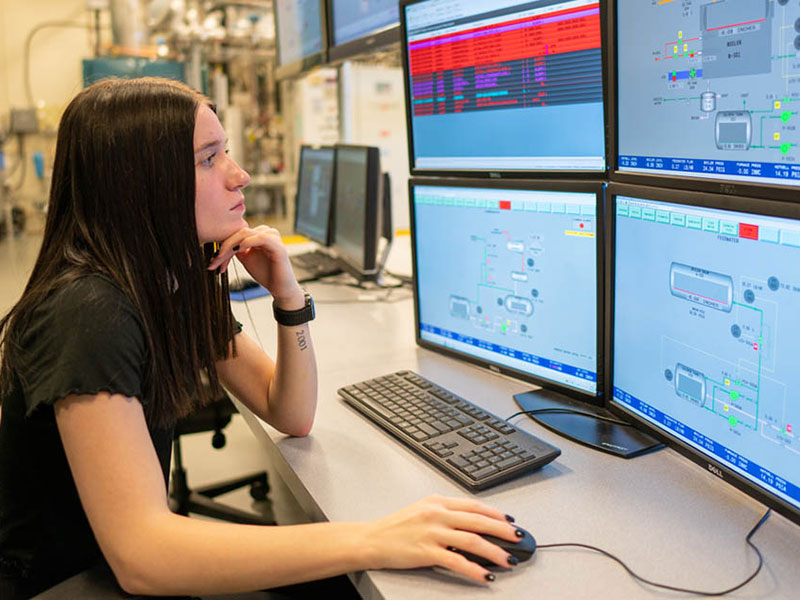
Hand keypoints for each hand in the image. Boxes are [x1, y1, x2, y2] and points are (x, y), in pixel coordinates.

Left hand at [208, 226, 303, 307]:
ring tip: (222, 258)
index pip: (237, 234)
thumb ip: (237, 249)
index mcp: (259, 234)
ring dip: (231, 245)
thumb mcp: (246, 259)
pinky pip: (260, 238)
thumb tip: (220, 244)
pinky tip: (238, 251)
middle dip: (224, 246)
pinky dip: (246, 243)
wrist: (280, 288)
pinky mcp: (278, 246)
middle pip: (239, 232)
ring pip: (246, 233)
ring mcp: (274, 238)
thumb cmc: (266, 274)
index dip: (223, 245)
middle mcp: (267, 233)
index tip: (214, 261)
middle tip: (214, 261)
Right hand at [362, 495, 519, 583]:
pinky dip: (474, 569)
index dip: (495, 514)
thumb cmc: (395, 526)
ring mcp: (432, 532)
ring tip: (508, 560)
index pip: (474, 505)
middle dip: (503, 531)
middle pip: (478, 521)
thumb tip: (471, 523)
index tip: (509, 521)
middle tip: (518, 538)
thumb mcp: (422, 509)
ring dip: (494, 552)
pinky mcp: (426, 552)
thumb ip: (445, 513)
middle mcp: (437, 514)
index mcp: (438, 501)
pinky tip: (485, 575)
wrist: (371, 539)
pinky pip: (456, 561)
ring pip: (472, 541)